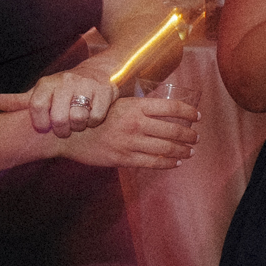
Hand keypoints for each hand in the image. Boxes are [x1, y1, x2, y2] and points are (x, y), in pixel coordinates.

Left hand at [0, 67, 118, 137]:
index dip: (40, 123)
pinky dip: (94, 122)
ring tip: (78, 124)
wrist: (96, 73)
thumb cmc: (63, 90)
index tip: (44, 128)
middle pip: (59, 117)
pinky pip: (96, 117)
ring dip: (78, 127)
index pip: (37, 106)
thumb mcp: (41, 93)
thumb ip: (18, 102)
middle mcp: (66, 80)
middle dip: (61, 130)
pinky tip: (91, 118)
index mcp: (47, 83)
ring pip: (78, 118)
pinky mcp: (106, 90)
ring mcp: (87, 84)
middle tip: (64, 131)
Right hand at [45, 95, 197, 169]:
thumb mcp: (115, 103)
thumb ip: (137, 106)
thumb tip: (161, 109)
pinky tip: (177, 162)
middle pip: (174, 129)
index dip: (188, 112)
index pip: (171, 107)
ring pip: (167, 147)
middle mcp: (136, 123)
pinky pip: (154, 162)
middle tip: (197, 137)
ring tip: (191, 150)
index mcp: (135, 106)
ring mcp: (131, 142)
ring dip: (183, 150)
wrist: (67, 133)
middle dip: (190, 134)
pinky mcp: (124, 158)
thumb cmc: (93, 116)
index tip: (197, 116)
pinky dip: (169, 162)